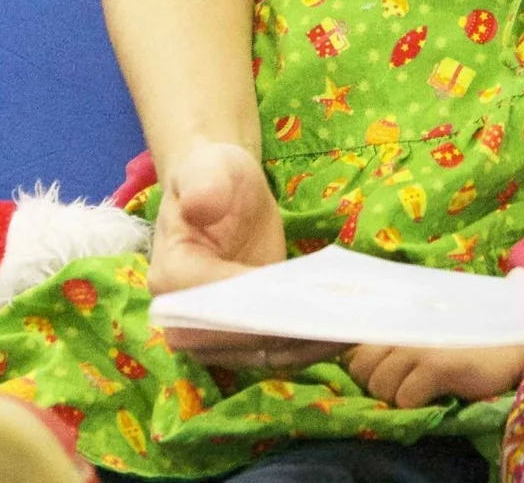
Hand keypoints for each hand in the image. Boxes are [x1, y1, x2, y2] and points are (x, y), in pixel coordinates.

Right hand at [148, 141, 336, 369]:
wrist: (225, 195)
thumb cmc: (215, 177)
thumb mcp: (210, 167)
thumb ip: (204, 184)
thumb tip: (199, 204)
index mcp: (170, 277)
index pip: (210, 304)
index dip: (253, 305)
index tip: (298, 297)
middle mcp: (185, 320)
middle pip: (236, 342)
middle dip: (285, 333)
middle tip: (337, 320)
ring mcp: (215, 337)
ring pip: (262, 355)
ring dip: (307, 345)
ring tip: (353, 327)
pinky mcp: (245, 341)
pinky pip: (279, 353)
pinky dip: (312, 346)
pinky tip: (348, 330)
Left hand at [344, 343, 523, 408]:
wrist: (511, 342)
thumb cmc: (468, 340)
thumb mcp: (426, 333)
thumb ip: (396, 340)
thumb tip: (361, 362)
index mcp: (398, 321)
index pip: (355, 349)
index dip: (365, 369)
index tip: (383, 374)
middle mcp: (403, 330)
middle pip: (361, 371)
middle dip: (378, 385)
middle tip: (404, 386)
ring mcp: (418, 347)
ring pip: (380, 387)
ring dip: (397, 397)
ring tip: (420, 391)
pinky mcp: (437, 367)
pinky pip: (405, 399)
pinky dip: (416, 404)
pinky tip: (436, 394)